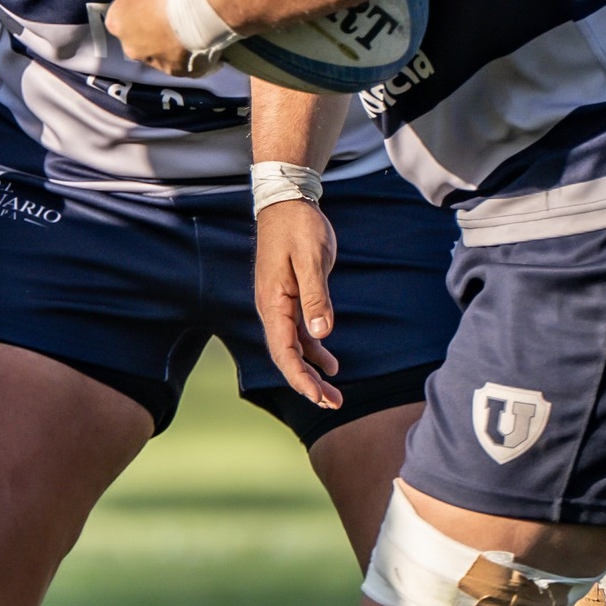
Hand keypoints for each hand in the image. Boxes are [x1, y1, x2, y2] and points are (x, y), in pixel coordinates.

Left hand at [98, 0, 204, 74]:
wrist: (201, 9)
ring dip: (172, 36)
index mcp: (116, 21)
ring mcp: (157, 62)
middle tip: (175, 3)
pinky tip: (201, 35)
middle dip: (154, 21)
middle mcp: (131, 47)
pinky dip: (190, 51)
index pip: (124, 9)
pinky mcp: (181, 71)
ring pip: (162, 48)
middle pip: (142, 31)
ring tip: (191, 19)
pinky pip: (184, 61)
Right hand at [256, 199, 342, 408]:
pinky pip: (299, 333)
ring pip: (293, 348)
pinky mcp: (289, 298)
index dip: (300, 378)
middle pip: (287, 357)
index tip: (318, 397)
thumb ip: (316, 297)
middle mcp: (271, 309)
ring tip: (334, 394)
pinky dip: (314, 351)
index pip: (283, 351)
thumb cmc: (299, 227)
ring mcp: (279, 305)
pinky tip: (330, 364)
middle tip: (335, 403)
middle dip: (308, 383)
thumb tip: (321, 335)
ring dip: (312, 372)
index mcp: (273, 302)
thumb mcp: (311, 259)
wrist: (287, 201)